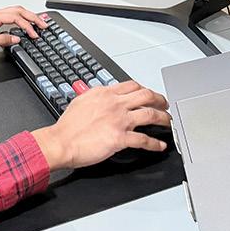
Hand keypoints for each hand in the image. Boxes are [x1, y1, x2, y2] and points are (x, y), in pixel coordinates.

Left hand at [0, 6, 47, 60]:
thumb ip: (0, 40)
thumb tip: (16, 38)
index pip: (15, 17)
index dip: (27, 26)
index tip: (34, 35)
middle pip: (18, 11)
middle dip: (33, 17)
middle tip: (44, 25)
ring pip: (15, 12)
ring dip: (28, 16)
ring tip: (38, 23)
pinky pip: (11, 16)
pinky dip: (21, 19)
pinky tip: (24, 24)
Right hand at [31, 81, 171, 169]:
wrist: (60, 142)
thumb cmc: (67, 126)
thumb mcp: (81, 101)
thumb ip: (96, 97)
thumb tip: (102, 97)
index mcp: (105, 93)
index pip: (132, 85)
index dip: (144, 89)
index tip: (149, 93)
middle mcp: (115, 104)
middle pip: (146, 96)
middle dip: (159, 99)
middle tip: (165, 104)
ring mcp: (119, 120)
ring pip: (150, 114)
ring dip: (163, 118)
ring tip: (168, 121)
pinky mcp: (120, 138)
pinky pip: (144, 140)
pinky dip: (155, 143)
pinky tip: (160, 145)